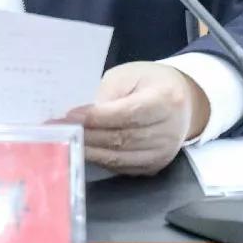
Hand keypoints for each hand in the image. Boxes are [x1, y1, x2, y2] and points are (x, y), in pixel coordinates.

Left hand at [66, 61, 210, 175]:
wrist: (184, 103)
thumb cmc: (151, 82)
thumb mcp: (130, 75)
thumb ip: (108, 94)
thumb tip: (83, 116)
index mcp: (165, 100)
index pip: (127, 113)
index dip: (97, 117)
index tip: (70, 116)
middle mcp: (168, 132)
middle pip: (121, 138)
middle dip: (87, 135)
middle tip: (58, 130)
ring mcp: (162, 154)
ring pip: (119, 157)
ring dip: (89, 151)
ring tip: (64, 142)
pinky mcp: (154, 167)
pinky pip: (121, 167)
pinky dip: (99, 160)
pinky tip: (82, 151)